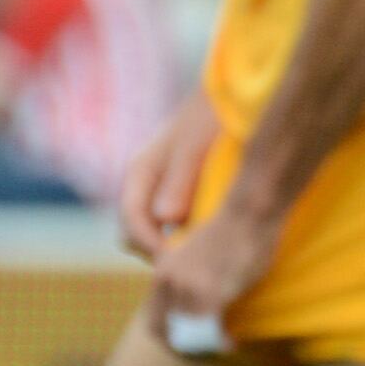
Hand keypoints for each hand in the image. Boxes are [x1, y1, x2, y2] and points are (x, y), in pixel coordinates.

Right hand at [120, 94, 222, 260]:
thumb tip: (166, 218)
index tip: (177, 263)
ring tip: (206, 262)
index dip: (150, 247)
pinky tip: (215, 246)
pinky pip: (176, 229)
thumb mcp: (195, 145)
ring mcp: (162, 192)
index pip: (131, 223)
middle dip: (160, 254)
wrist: (233, 97)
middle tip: (194, 268)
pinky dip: (189, 240)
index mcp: (140, 173)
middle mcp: (145, 186)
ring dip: (175, 250)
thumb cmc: (212, 117)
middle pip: (137, 236)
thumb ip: (181, 179)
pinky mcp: (183, 197)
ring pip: (156, 235)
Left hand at [145, 199, 281, 346]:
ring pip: (186, 335)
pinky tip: (230, 342)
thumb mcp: (197, 256)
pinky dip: (218, 342)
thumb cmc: (233, 232)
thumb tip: (196, 301)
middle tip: (205, 351)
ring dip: (203, 347)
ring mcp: (188, 288)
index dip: (170, 338)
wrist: (248, 214)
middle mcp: (168, 281)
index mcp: (162, 273)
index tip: (189, 343)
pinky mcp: (210, 292)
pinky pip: (207, 331)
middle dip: (184, 348)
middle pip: (165, 333)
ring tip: (222, 345)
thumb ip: (188, 278)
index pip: (152, 321)